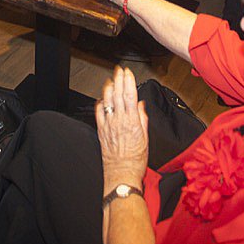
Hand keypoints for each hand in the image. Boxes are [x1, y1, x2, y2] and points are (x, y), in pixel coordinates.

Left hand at [96, 66, 148, 193]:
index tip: (128, 72)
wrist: (122, 173)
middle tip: (119, 69)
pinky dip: (99, 103)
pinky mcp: (101, 131)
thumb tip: (140, 105)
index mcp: (133, 121)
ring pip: (107, 101)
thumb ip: (142, 119)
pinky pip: (98, 113)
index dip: (128, 81)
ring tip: (110, 79)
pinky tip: (101, 98)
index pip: (130, 95)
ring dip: (108, 88)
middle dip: (118, 79)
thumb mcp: (145, 138)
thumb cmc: (136, 159)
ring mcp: (108, 125)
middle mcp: (119, 121)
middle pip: (117, 94)